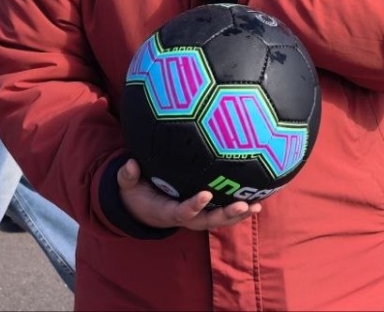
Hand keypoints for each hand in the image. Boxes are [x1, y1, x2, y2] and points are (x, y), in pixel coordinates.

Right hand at [117, 158, 259, 230]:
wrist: (142, 208)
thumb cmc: (136, 193)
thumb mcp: (127, 185)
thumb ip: (127, 176)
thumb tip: (129, 163)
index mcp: (167, 212)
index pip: (182, 212)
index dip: (194, 206)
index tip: (206, 194)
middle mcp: (185, 217)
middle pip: (208, 220)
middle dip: (225, 215)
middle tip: (242, 205)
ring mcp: (196, 216)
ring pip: (219, 219)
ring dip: (237, 215)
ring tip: (256, 206)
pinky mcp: (203, 211)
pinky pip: (222, 212)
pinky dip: (238, 209)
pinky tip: (257, 199)